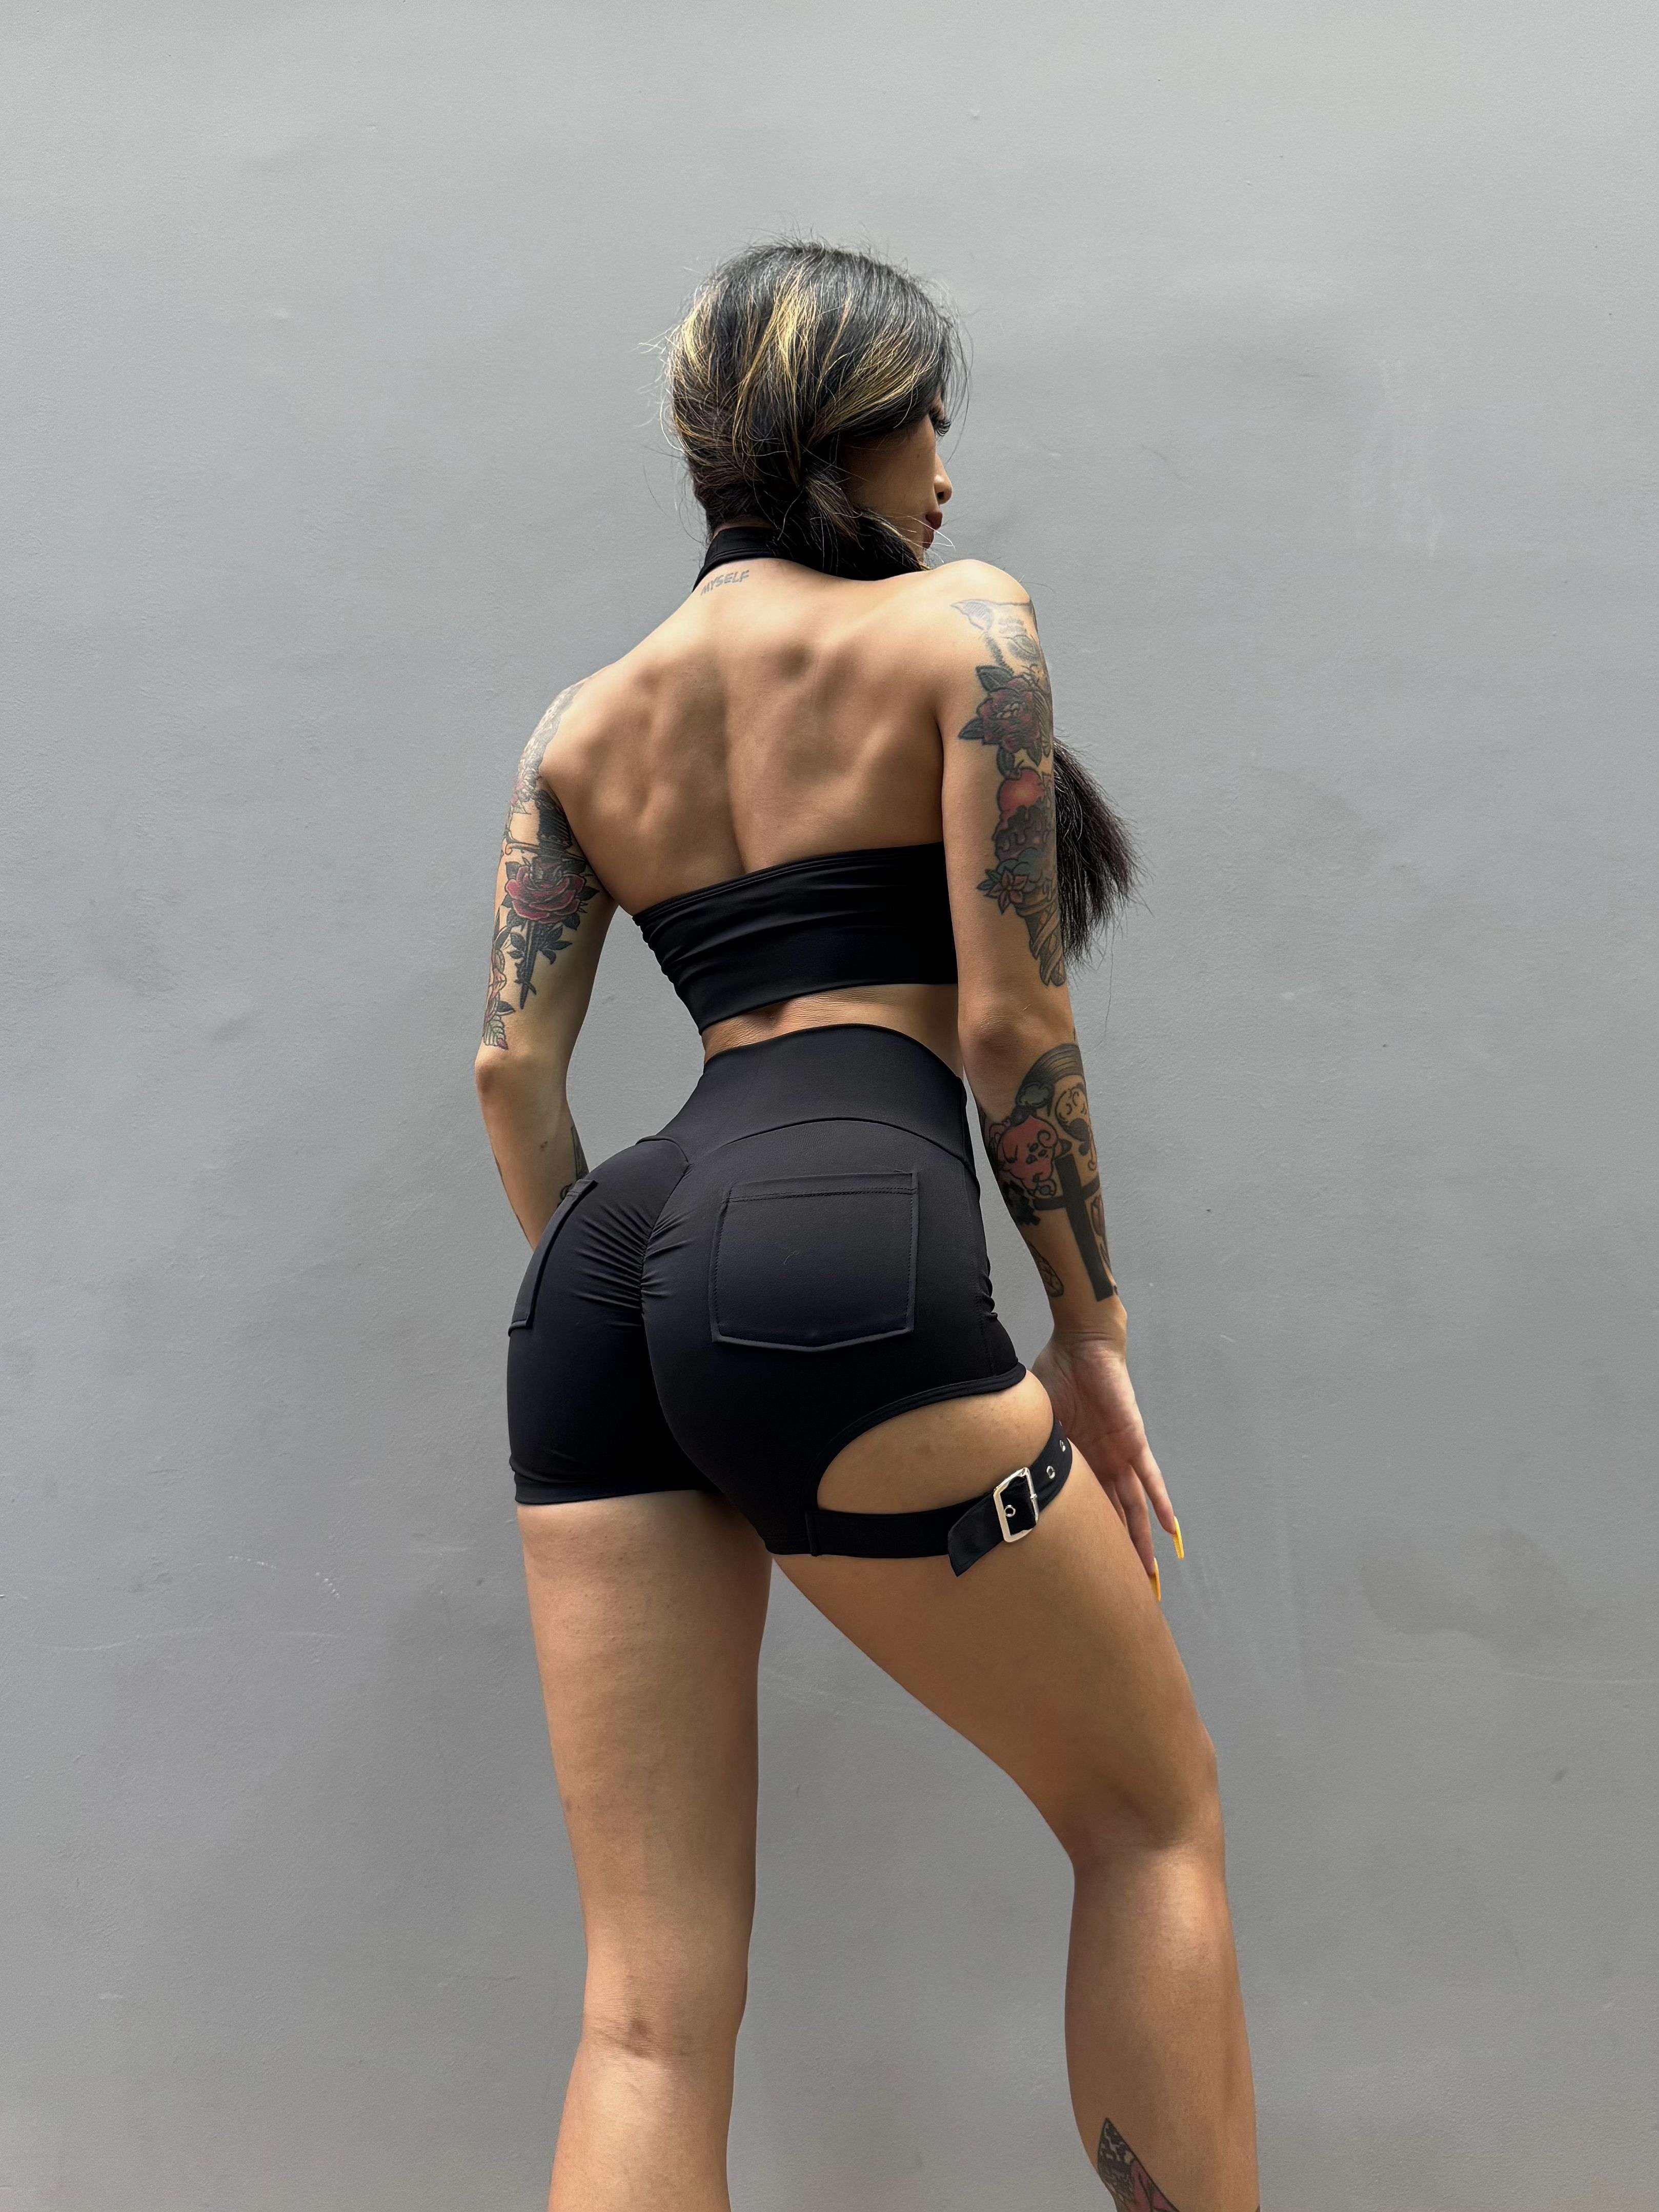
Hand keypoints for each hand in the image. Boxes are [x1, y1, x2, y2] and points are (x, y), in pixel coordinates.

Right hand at [1030, 1332, 1178, 1589]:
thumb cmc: (1055, 1376)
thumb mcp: (1034, 1421)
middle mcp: (1103, 1464)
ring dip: (1142, 1538)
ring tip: (1148, 1572)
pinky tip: (1168, 1529)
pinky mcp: (1133, 1442)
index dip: (1091, 1536)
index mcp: (1079, 1462)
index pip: (1088, 1506)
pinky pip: (1150, 1477)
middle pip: (1116, 1515)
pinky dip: (1159, 1501)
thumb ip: (1025, 1446)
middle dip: (1121, 1550)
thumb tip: (995, 1471)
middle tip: (1125, 1586)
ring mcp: (1120, 1455)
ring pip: (1135, 1505)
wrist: (1079, 1348)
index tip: (1088, 1568)